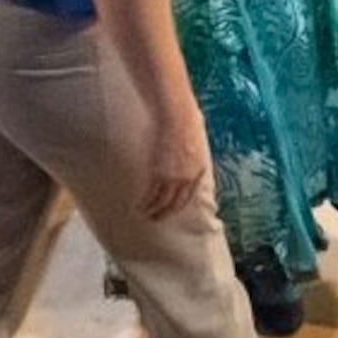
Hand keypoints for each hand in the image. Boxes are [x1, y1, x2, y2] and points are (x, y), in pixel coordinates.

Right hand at [141, 94, 213, 220]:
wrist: (178, 117)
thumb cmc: (186, 124)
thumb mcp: (196, 144)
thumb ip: (191, 157)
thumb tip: (185, 160)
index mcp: (198, 172)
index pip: (188, 197)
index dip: (177, 206)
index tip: (170, 211)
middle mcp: (187, 178)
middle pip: (176, 203)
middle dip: (166, 214)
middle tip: (156, 220)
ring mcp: (173, 177)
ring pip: (162, 202)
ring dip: (153, 212)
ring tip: (145, 215)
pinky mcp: (159, 173)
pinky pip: (151, 194)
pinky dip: (145, 203)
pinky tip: (140, 207)